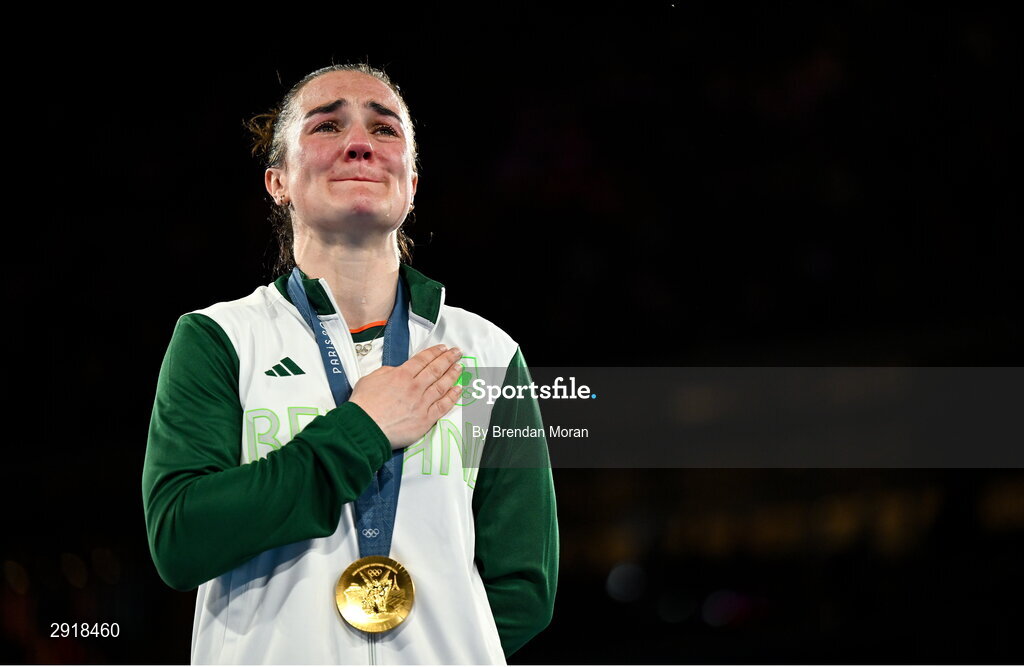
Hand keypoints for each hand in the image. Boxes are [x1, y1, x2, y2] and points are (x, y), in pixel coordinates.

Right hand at [349, 344, 463, 448]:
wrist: (365, 428)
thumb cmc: (364, 406)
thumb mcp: (370, 379)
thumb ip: (386, 372)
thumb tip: (396, 370)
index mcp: (401, 375)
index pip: (422, 360)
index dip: (435, 352)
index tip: (443, 349)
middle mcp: (414, 387)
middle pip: (436, 369)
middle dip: (448, 358)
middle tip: (457, 353)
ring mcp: (422, 403)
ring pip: (442, 385)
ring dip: (452, 374)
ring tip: (459, 367)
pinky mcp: (425, 419)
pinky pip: (443, 405)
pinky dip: (452, 396)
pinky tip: (458, 390)